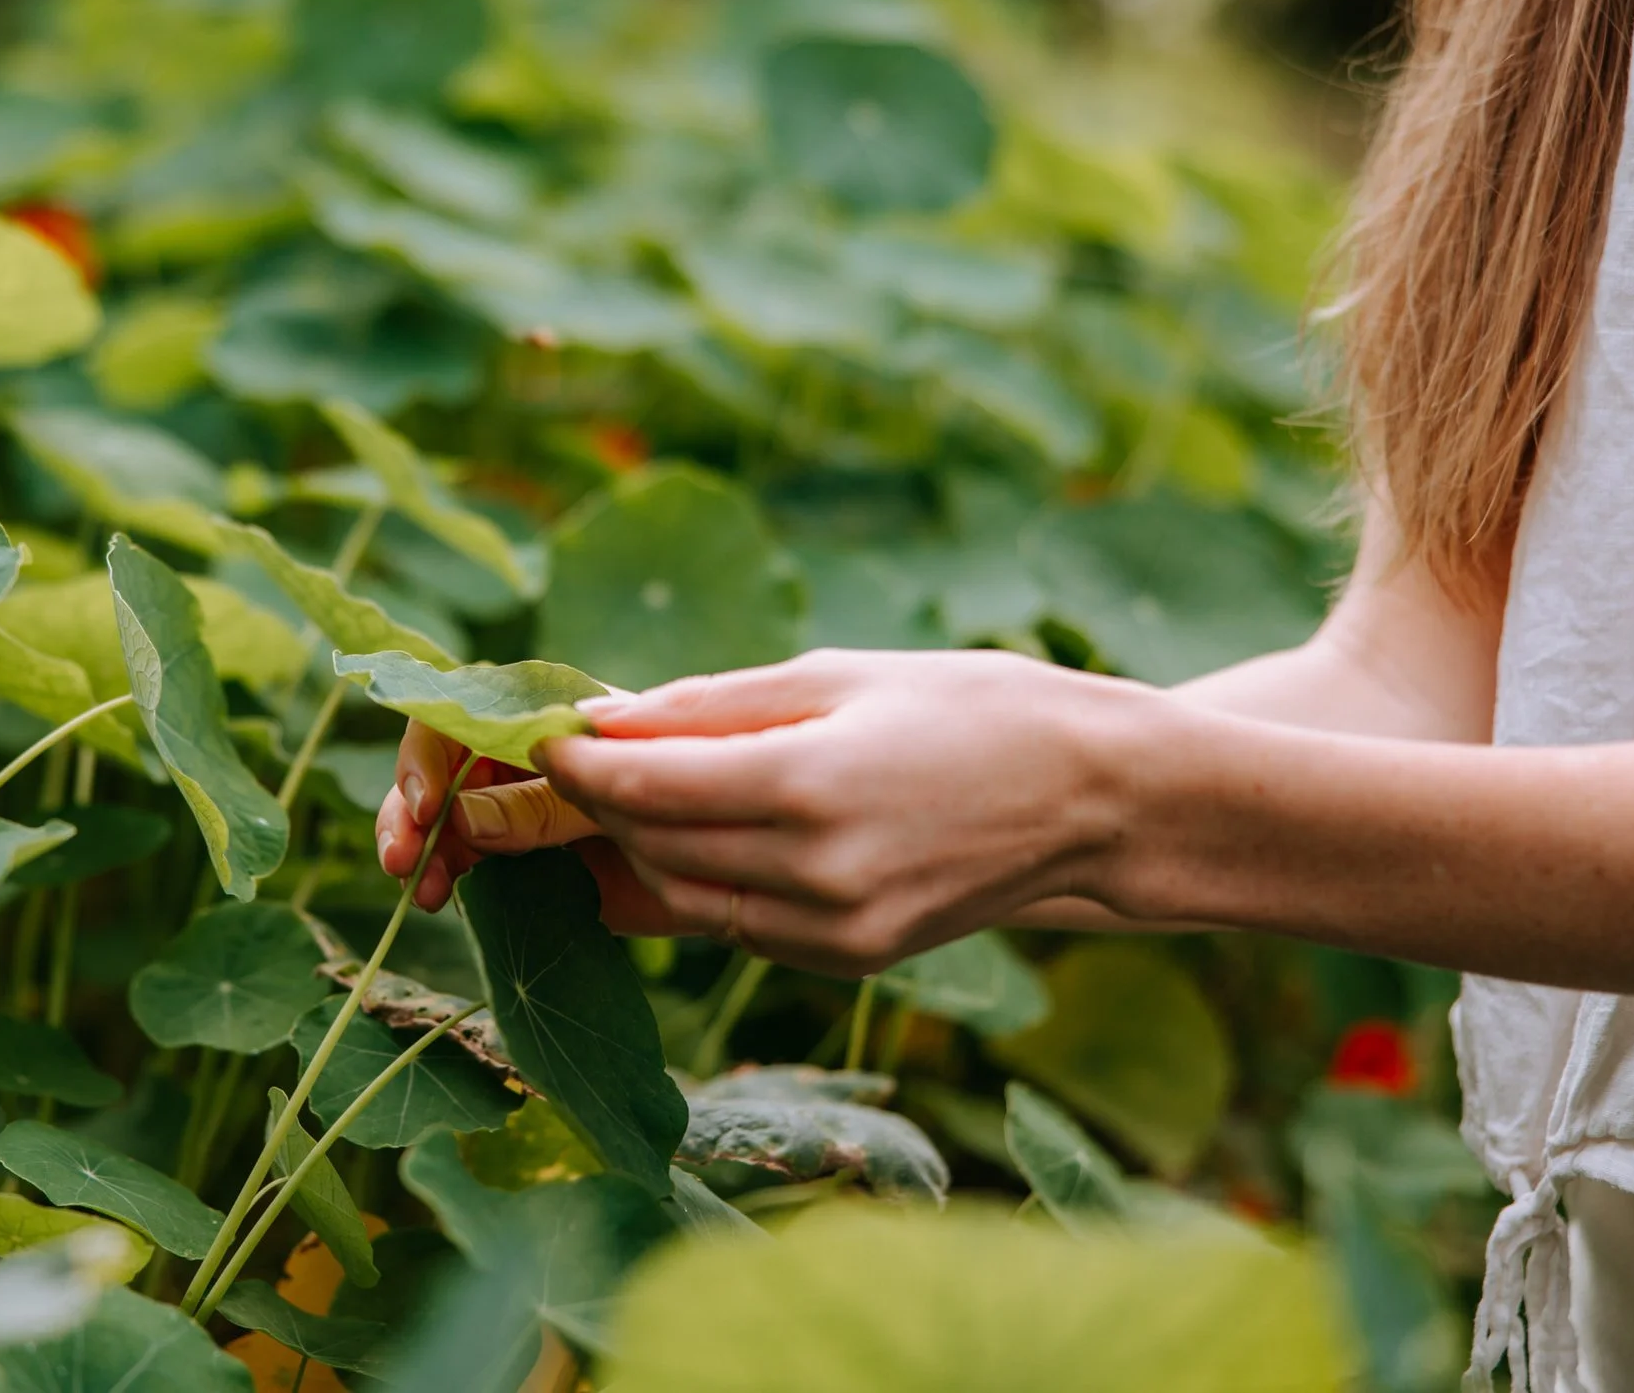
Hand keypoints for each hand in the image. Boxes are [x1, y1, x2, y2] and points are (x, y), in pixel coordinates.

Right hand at [373, 720, 683, 934]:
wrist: (723, 868)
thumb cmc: (677, 804)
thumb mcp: (612, 799)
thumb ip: (542, 806)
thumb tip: (461, 817)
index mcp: (539, 722)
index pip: (456, 717)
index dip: (428, 755)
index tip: (429, 806)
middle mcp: (516, 761)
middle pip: (435, 771)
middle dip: (409, 811)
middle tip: (404, 860)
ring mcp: (512, 813)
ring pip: (440, 820)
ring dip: (418, 849)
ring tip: (425, 890)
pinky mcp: (517, 863)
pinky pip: (466, 864)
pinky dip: (444, 877)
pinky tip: (440, 896)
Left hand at [382, 648, 1152, 976]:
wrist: (1098, 798)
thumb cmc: (973, 707)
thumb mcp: (839, 675)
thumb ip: (712, 706)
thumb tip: (603, 717)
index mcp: (808, 788)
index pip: (639, 789)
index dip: (571, 765)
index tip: (535, 737)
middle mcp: (814, 876)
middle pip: (646, 847)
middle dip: (590, 807)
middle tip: (555, 763)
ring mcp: (833, 932)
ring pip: (679, 894)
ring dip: (634, 847)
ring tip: (614, 795)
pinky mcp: (848, 959)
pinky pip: (732, 923)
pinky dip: (695, 879)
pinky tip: (694, 834)